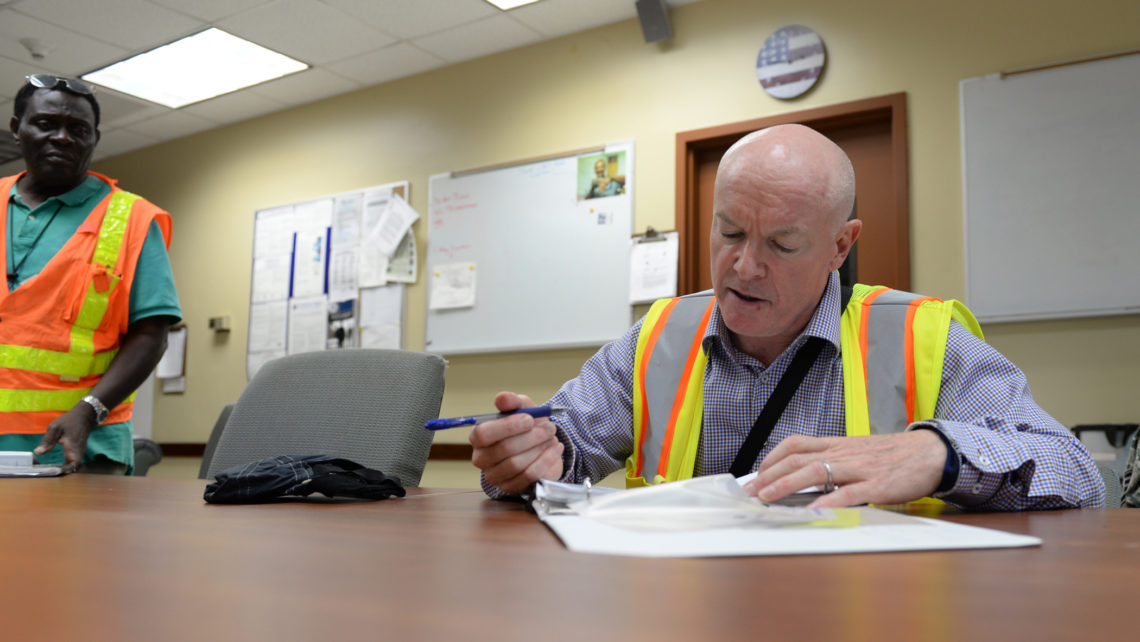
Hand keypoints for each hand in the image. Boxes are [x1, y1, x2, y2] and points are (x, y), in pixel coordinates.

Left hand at [34, 404, 96, 468]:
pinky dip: (64, 466)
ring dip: (62, 470)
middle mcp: (78, 453)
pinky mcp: (78, 453)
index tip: (49, 473)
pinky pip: (72, 463)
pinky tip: (55, 465)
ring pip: (72, 467)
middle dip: (60, 473)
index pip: (71, 466)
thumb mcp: (55, 428)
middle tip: (46, 473)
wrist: (84, 416)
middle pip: (71, 469)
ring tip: (48, 470)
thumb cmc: (69, 421)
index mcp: (72, 447)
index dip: (61, 472)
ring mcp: (79, 453)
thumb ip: (47, 441)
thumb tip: (37, 452)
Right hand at [469, 391, 563, 494]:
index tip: (529, 419)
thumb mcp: (522, 408)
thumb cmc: (527, 426)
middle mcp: (481, 458)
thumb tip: (502, 398)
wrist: (541, 446)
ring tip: (551, 437)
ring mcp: (495, 476)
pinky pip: (529, 476)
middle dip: (531, 437)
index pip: (483, 434)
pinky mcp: (511, 488)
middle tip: (549, 428)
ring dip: (539, 448)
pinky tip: (556, 449)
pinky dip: (546, 460)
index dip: (507, 426)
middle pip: (504, 449)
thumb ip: (512, 401)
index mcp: (478, 437)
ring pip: (516, 464)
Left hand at [741, 431, 945, 507]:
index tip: (756, 474)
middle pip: (796, 460)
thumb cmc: (893, 455)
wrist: (931, 452)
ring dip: (786, 485)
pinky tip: (812, 512)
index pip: (795, 445)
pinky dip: (827, 502)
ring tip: (768, 498)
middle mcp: (843, 453)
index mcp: (837, 445)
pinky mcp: (876, 485)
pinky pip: (847, 494)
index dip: (771, 458)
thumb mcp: (858, 451)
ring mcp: (858, 468)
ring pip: (814, 472)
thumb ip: (834, 461)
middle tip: (750, 492)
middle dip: (769, 476)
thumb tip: (805, 477)